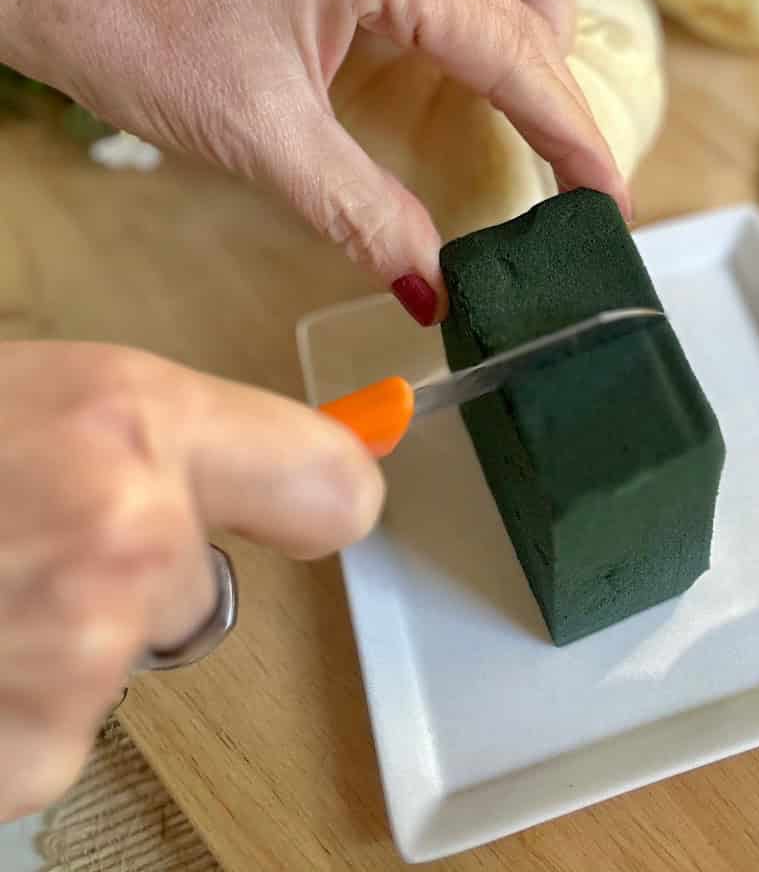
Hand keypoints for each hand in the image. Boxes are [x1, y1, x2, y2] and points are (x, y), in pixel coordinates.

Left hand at [0, 0, 627, 320]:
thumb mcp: (262, 140)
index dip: (568, 129)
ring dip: (530, 53)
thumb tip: (436, 285)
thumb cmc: (141, 34)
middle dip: (555, 103)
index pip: (512, 48)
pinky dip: (483, 40)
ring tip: (535, 131)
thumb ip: (363, 213)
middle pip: (521, 14)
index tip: (606, 196)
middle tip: (578, 189)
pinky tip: (473, 90)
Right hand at [0, 339, 381, 821]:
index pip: (327, 485)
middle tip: (17, 538)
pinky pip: (44, 736)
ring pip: (114, 666)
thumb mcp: (29, 393)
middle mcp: (129, 549)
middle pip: (197, 591)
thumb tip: (276, 475)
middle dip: (129, 575)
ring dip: (51, 645)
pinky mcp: (19, 764)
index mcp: (133, 427)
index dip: (316, 498)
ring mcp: (75, 670)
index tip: (301, 509)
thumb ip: (145, 435)